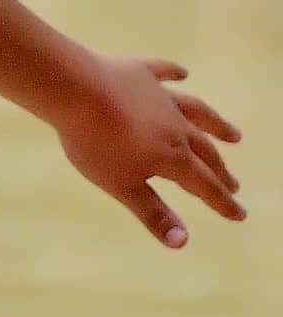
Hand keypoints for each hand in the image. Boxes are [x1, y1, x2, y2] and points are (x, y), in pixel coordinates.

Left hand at [52, 56, 243, 246]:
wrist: (75, 91)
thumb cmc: (95, 143)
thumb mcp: (122, 186)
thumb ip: (152, 213)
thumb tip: (183, 243)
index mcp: (173, 157)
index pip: (205, 186)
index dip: (222, 203)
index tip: (239, 214)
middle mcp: (176, 126)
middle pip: (204, 151)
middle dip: (220, 170)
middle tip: (233, 184)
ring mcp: (160, 97)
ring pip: (196, 112)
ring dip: (216, 124)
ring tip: (233, 134)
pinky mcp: (140, 73)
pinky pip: (163, 72)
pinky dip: (173, 73)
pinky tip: (182, 73)